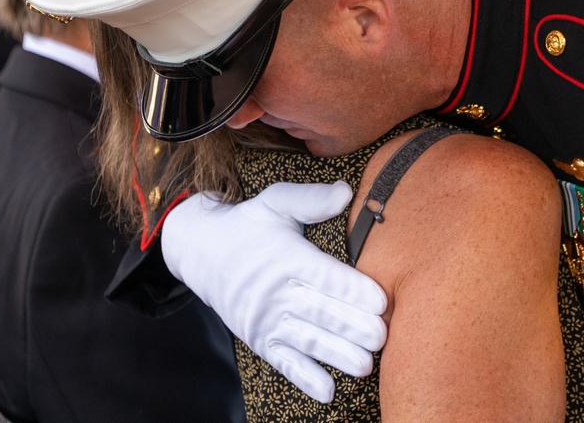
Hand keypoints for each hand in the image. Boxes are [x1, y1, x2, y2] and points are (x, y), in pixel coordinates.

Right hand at [161, 182, 387, 403]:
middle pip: (319, 312)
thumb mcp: (275, 202)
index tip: (380, 300)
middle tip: (382, 337)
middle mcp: (276, 291)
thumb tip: (345, 191)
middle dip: (352, 327)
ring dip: (336, 355)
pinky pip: (283, 362)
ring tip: (365, 364)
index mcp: (287, 256)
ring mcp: (266, 318)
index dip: (352, 289)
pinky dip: (304, 378)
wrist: (201, 251)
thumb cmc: (249, 225)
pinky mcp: (259, 338)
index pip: (323, 275)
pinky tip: (328, 391)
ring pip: (306, 340)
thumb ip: (310, 199)